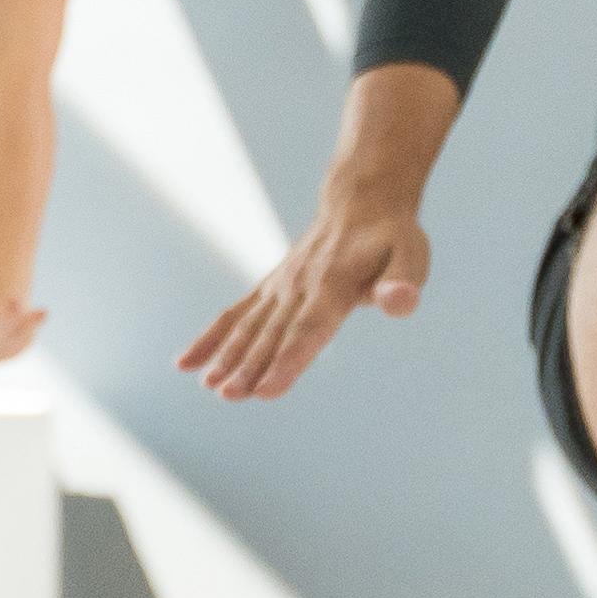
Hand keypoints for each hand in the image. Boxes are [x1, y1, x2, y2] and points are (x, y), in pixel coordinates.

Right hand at [183, 193, 428, 403]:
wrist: (360, 201)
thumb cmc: (391, 236)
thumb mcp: (411, 254)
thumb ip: (404, 281)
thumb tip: (400, 302)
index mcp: (334, 285)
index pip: (308, 330)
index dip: (289, 361)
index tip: (267, 390)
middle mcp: (299, 287)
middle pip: (272, 334)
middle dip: (250, 367)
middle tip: (229, 396)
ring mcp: (279, 287)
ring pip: (249, 327)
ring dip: (228, 357)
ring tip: (210, 386)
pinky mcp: (268, 288)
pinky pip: (234, 314)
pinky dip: (210, 338)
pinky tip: (186, 364)